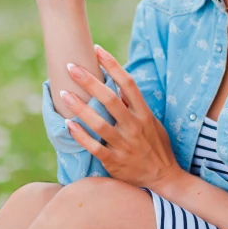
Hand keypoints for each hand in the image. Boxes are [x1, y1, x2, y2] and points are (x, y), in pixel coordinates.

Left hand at [60, 44, 180, 189]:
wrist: (164, 178)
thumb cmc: (156, 146)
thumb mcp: (152, 122)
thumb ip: (135, 105)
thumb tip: (119, 85)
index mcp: (144, 114)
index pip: (128, 84)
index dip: (113, 65)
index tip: (98, 50)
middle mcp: (134, 127)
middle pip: (110, 99)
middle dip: (90, 81)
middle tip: (72, 67)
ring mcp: (124, 145)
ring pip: (99, 123)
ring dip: (80, 107)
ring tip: (63, 93)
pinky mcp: (114, 162)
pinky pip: (94, 147)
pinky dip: (80, 135)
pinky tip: (68, 124)